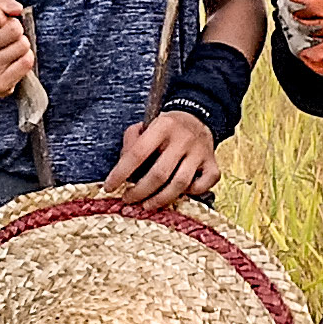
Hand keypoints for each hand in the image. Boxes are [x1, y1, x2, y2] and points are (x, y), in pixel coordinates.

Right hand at [0, 0, 37, 98]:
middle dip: (12, 27)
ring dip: (18, 43)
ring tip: (3, 47)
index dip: (0, 14)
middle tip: (0, 34)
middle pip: (13, 29)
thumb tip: (16, 9)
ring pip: (22, 45)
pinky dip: (23, 58)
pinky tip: (9, 60)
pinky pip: (27, 62)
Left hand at [105, 110, 219, 207]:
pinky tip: (179, 194)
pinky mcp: (213, 163)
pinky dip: (191, 193)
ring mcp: (200, 152)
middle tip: (128, 200)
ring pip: (180, 184)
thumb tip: (122, 168)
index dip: (121, 173)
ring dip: (160, 199)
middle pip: (159, 174)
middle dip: (140, 192)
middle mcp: (183, 139)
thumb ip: (130, 142)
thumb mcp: (146, 125)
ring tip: (146, 205)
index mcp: (163, 126)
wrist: (198, 118)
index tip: (109, 187)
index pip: (138, 153)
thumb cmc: (166, 128)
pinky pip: (204, 185)